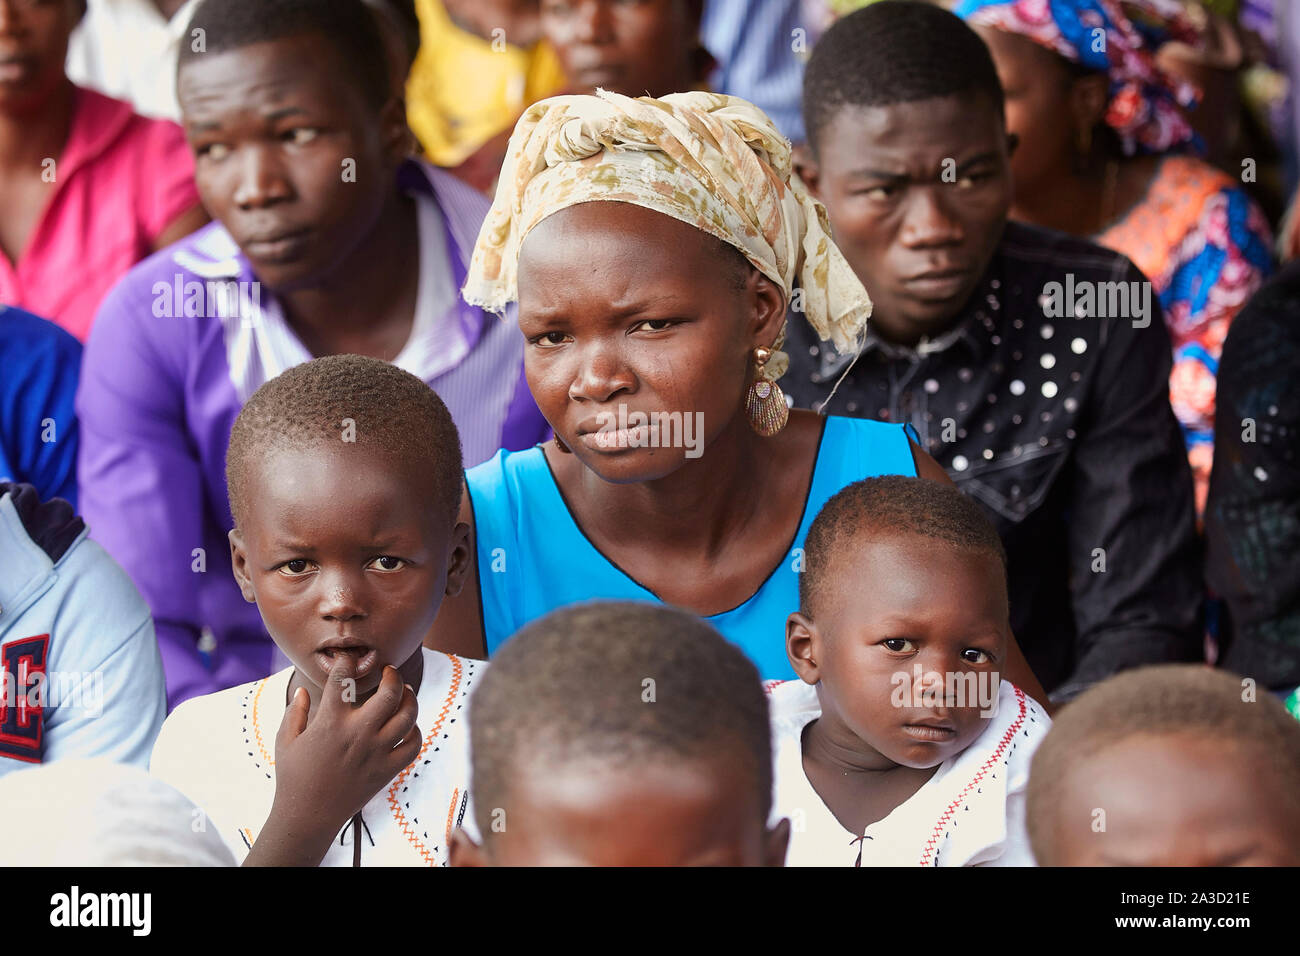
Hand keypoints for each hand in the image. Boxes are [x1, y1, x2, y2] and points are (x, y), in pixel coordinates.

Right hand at [243, 657, 420, 865]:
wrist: (307, 817)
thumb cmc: (293, 777)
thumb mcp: (285, 741)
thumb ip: (295, 712)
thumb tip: (302, 689)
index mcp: (329, 723)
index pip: (343, 679)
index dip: (346, 662)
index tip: (348, 659)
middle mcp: (357, 734)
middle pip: (389, 693)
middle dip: (393, 674)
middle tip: (389, 670)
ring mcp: (376, 753)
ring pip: (408, 716)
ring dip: (410, 698)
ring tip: (405, 691)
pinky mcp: (387, 770)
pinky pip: (413, 745)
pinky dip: (415, 731)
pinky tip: (407, 725)